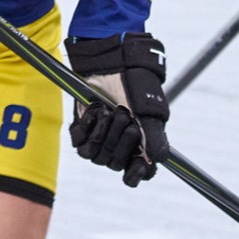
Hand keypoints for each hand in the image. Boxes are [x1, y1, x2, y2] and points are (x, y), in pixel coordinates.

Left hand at [64, 33, 168, 186]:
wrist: (113, 64)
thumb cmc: (137, 86)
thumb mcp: (150, 111)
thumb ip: (155, 138)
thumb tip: (159, 161)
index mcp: (140, 146)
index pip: (138, 173)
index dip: (135, 175)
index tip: (134, 170)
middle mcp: (119, 146)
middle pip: (115, 164)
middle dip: (119, 140)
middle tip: (124, 116)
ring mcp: (100, 139)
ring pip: (96, 156)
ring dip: (103, 131)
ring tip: (110, 109)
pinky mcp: (82, 130)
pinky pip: (80, 143)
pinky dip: (88, 126)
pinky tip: (96, 110)